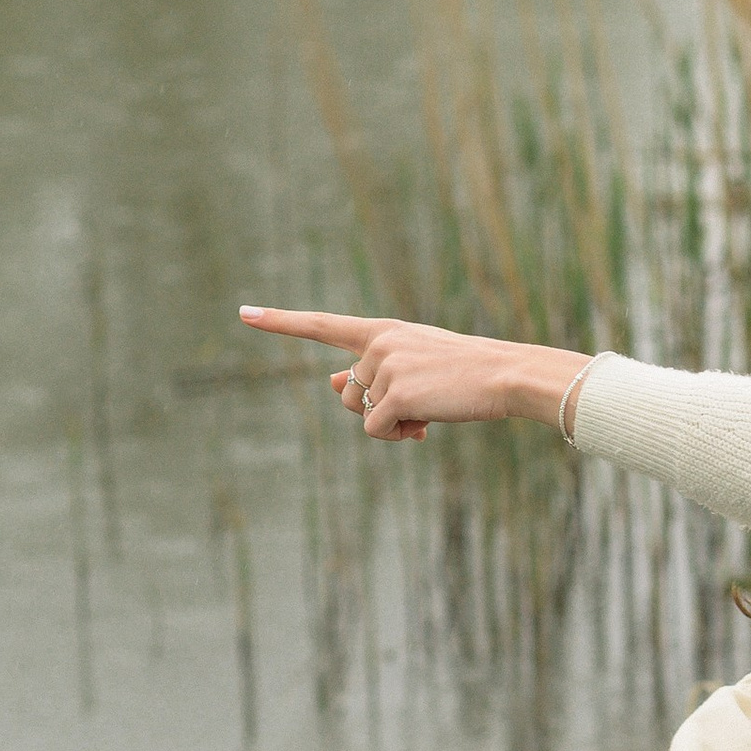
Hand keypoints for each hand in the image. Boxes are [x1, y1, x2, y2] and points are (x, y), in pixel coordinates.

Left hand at [237, 305, 590, 441]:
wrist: (506, 375)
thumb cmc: (465, 371)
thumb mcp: (415, 365)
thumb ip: (370, 372)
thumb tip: (332, 383)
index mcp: (382, 329)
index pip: (321, 324)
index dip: (279, 321)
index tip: (244, 314)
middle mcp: (377, 344)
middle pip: (348, 392)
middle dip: (374, 409)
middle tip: (418, 411)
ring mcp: (385, 368)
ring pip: (362, 414)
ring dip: (390, 424)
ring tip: (428, 414)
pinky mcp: (395, 395)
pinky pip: (376, 431)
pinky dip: (397, 437)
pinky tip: (425, 427)